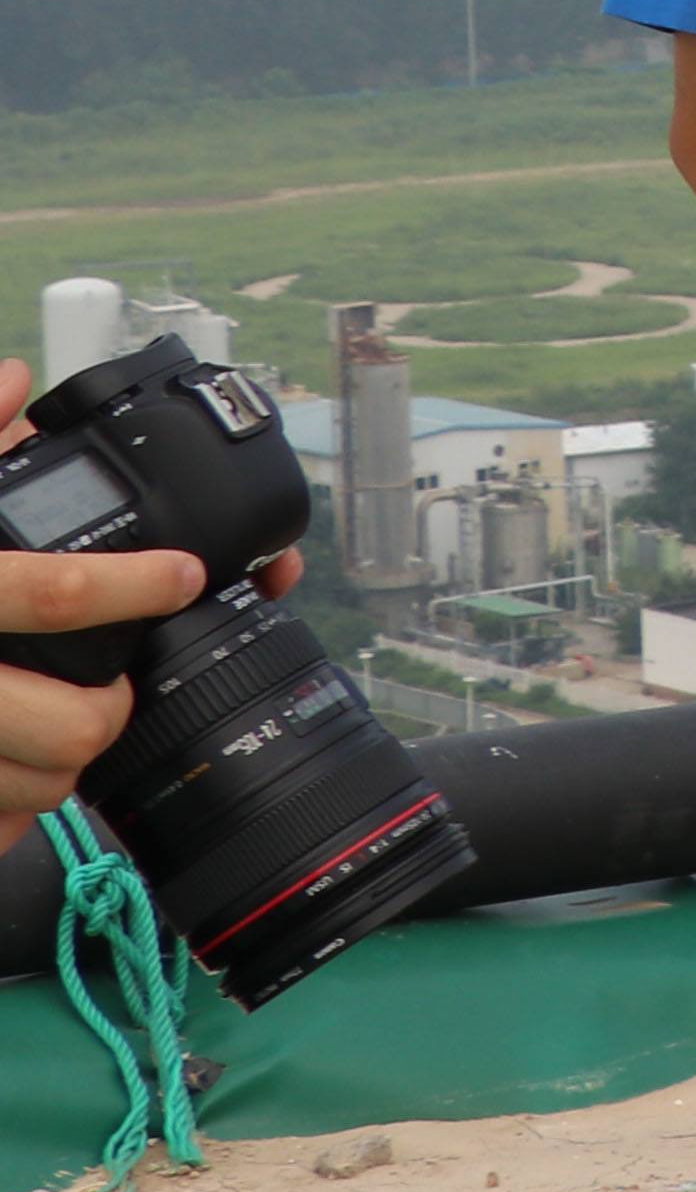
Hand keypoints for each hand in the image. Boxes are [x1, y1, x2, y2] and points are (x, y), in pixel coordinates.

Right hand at [0, 357, 185, 831]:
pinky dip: (7, 813)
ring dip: (61, 766)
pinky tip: (10, 778)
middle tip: (113, 685)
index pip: (50, 590)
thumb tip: (9, 378)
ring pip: (32, 786)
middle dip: (106, 711)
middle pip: (66, 724)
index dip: (133, 584)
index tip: (182, 575)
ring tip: (64, 730)